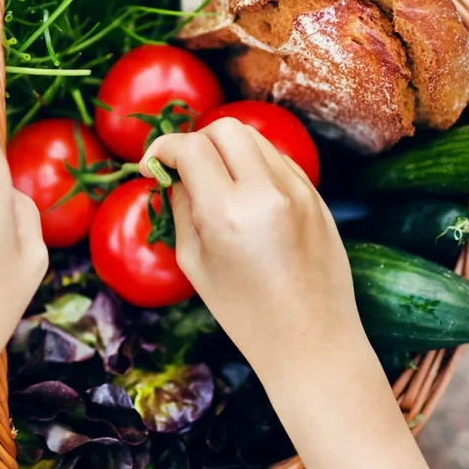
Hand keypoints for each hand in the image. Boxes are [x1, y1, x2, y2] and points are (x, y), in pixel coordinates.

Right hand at [141, 117, 361, 382]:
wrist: (311, 340)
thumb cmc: (244, 312)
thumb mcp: (194, 262)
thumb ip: (181, 208)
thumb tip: (172, 173)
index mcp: (227, 213)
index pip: (189, 147)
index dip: (162, 148)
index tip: (152, 166)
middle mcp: (265, 192)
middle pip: (224, 128)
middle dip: (196, 141)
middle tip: (185, 169)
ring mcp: (297, 191)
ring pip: (254, 138)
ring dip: (227, 149)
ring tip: (217, 182)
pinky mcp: (316, 196)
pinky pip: (278, 159)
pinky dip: (255, 164)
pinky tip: (247, 195)